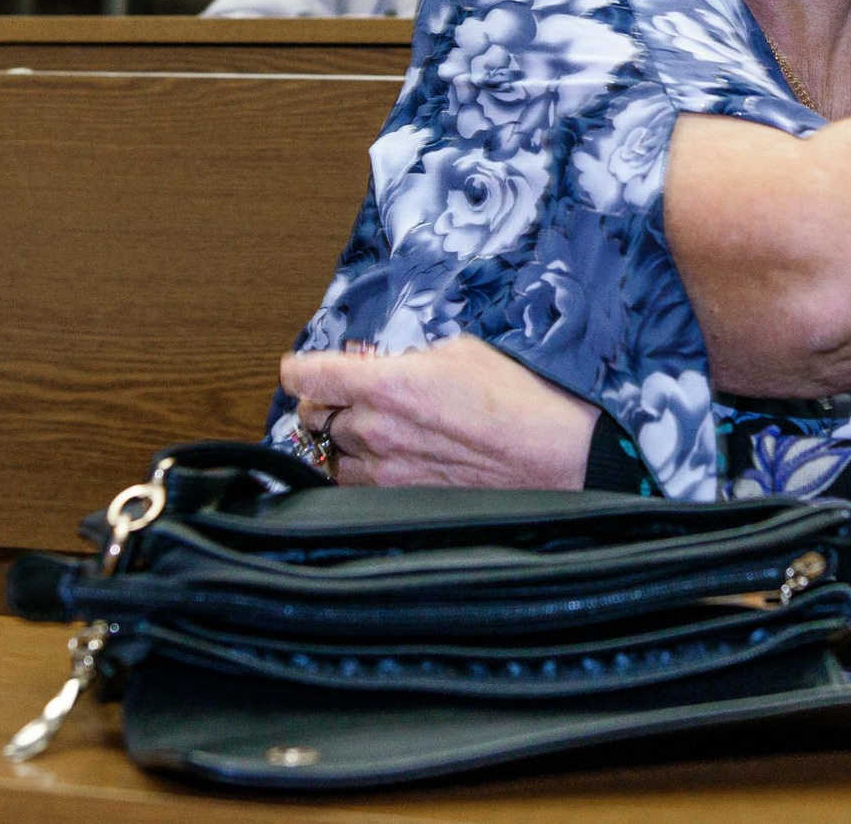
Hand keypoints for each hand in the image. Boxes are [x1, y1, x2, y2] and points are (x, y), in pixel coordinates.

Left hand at [280, 336, 597, 489]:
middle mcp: (375, 430)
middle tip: (340, 395)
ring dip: (338, 441)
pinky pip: (355, 485)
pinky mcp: (401, 499)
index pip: (309, 376)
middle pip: (314, 416)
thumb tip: (388, 363)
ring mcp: (385, 471)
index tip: (299, 369)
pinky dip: (357, 471)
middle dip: (324, 402)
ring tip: (364, 429)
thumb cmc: (516, 399)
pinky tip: (380, 459)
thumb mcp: (460, 351)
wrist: (553, 455)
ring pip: (330, 455)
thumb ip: (409, 357)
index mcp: (386, 384)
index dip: (297, 369)